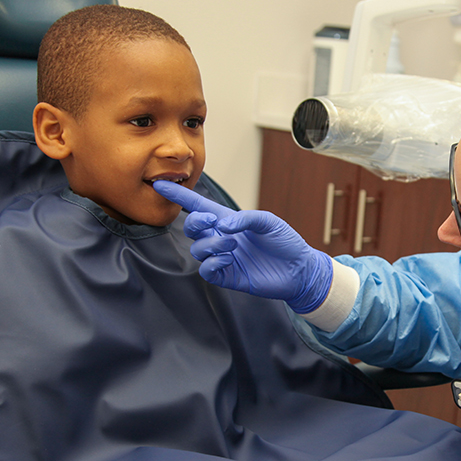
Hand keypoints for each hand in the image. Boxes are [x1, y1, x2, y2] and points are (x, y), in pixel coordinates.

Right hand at [153, 181, 332, 312]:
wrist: (299, 269)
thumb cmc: (285, 242)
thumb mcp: (268, 221)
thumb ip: (245, 218)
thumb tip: (222, 225)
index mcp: (229, 220)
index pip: (198, 205)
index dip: (179, 195)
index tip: (160, 184)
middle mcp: (222, 238)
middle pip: (192, 227)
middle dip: (196, 222)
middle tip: (212, 222)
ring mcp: (223, 257)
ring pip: (198, 248)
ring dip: (211, 243)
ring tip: (232, 245)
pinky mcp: (227, 276)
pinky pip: (207, 270)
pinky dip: (213, 262)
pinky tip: (229, 259)